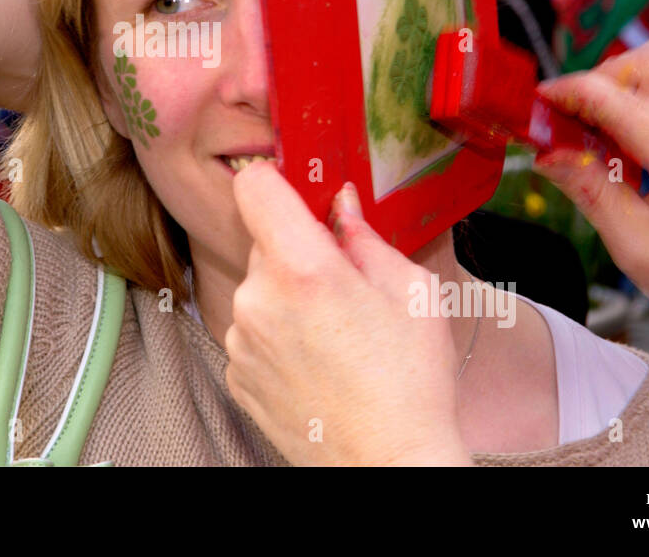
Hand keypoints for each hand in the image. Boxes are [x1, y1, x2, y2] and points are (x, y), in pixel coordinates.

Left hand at [226, 161, 469, 464]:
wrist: (388, 465)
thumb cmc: (411, 384)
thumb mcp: (412, 293)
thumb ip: (366, 237)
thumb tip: (341, 203)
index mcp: (302, 269)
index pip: (254, 187)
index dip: (277, 182)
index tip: (301, 196)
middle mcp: (257, 300)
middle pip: (263, 241)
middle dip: (299, 250)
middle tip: (345, 285)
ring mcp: (240, 340)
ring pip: (258, 288)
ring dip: (286, 296)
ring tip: (336, 336)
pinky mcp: (235, 374)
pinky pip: (251, 330)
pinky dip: (276, 336)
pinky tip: (318, 362)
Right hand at [531, 38, 648, 337]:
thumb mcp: (635, 249)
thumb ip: (591, 193)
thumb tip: (547, 153)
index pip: (623, 103)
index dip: (571, 93)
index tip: (538, 104)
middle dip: (597, 79)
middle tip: (565, 117)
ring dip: (615, 84)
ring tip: (589, 128)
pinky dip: (630, 96)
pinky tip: (613, 137)